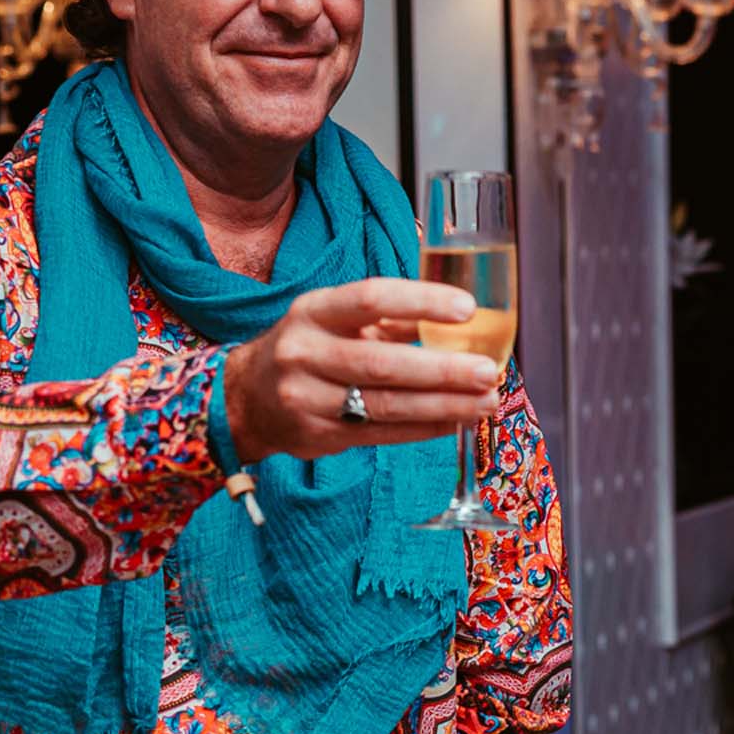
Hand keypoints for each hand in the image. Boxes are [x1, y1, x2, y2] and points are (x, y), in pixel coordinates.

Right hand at [221, 279, 496, 462]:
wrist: (246, 398)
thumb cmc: (309, 348)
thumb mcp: (335, 320)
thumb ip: (392, 319)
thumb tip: (464, 320)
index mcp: (314, 311)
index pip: (370, 298)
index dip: (420, 302)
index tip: (467, 308)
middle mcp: (305, 352)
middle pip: (382, 363)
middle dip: (442, 370)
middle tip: (487, 371)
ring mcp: (308, 398)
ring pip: (386, 405)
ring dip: (444, 405)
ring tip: (486, 401)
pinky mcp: (319, 435)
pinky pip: (383, 433)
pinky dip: (427, 428)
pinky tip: (458, 421)